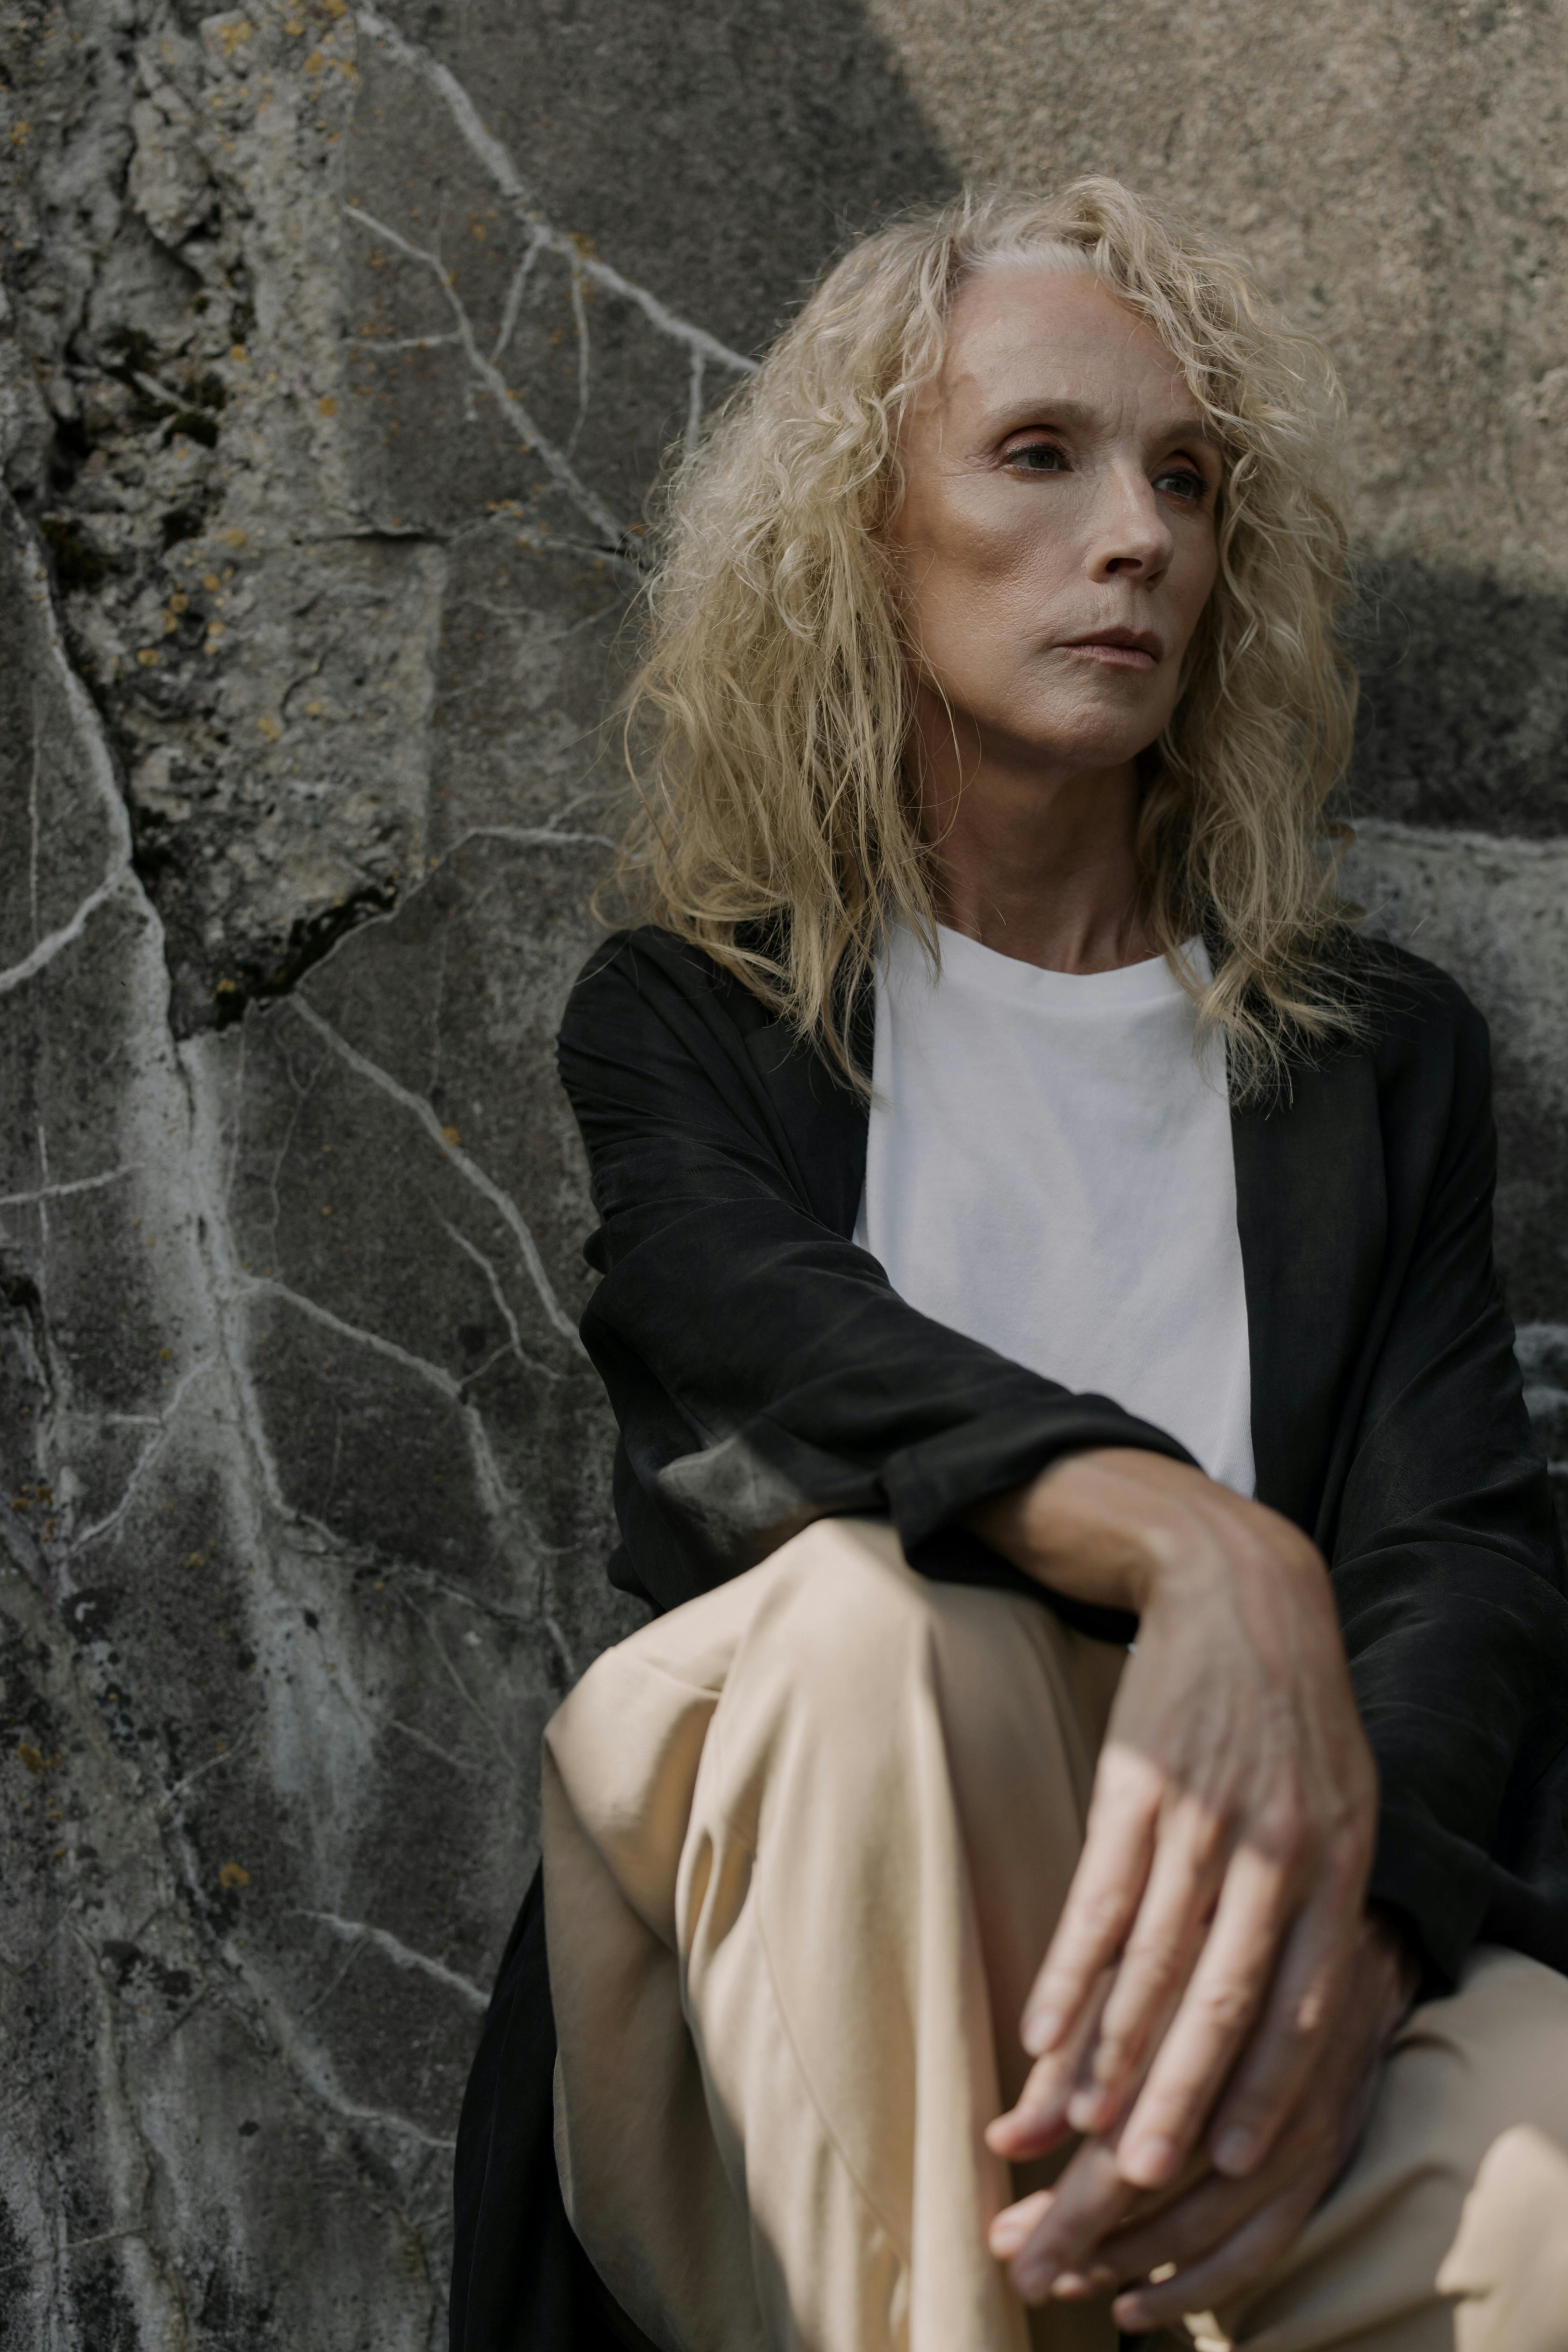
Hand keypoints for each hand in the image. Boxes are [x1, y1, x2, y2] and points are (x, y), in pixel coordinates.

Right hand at [968, 1449, 1378, 2198]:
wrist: (1238, 1585)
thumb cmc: (1287, 1711)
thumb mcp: (1338, 1800)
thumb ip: (1321, 1899)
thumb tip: (1294, 2013)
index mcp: (1335, 1862)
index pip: (1300, 2007)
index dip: (1262, 2092)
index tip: (1226, 2167)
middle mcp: (1276, 1851)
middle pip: (1222, 2001)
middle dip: (1175, 2102)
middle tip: (1137, 2185)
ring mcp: (1202, 1818)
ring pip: (1152, 1962)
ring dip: (1109, 2054)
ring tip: (1073, 2130)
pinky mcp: (1136, 1786)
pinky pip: (1097, 1898)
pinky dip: (1068, 1973)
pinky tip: (1040, 2031)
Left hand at [987, 1910, 1417, 2322]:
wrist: (1344, 1934)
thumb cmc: (1212, 1951)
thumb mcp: (1133, 1982)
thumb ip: (1070, 2066)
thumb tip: (1003, 2142)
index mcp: (1197, 2027)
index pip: (1121, 2132)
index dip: (1063, 2198)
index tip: (1002, 2238)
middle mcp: (1253, 2085)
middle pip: (1159, 2183)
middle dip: (1085, 2238)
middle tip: (1024, 2274)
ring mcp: (1298, 2130)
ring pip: (1210, 2226)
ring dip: (1134, 2263)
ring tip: (1067, 2285)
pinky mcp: (1324, 2157)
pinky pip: (1264, 2244)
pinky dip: (1201, 2284)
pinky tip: (1137, 2304)